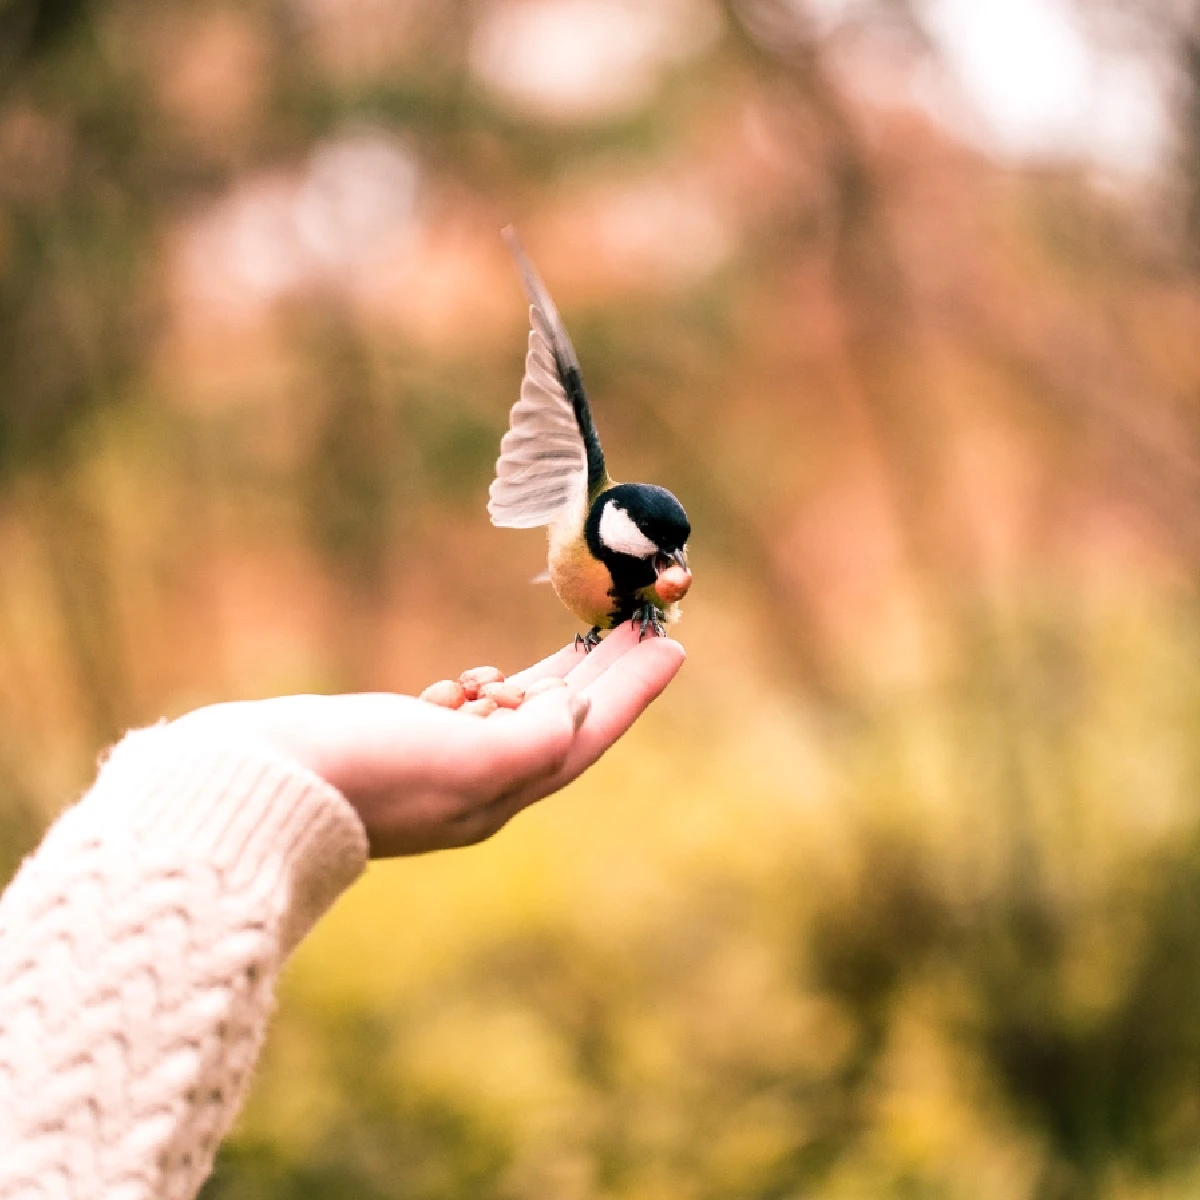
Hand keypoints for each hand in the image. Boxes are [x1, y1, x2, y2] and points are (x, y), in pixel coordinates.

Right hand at [172, 623, 684, 856]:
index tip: (674, 645)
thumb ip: (525, 743)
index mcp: (499, 791)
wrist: (253, 784)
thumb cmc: (356, 771)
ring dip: (556, 676)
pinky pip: (465, 717)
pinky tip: (486, 678)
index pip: (586, 734)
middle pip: (563, 722)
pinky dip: (486, 691)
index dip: (634, 690)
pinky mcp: (401, 746)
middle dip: (607, 674)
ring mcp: (438, 767)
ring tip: (588, 637)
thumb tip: (571, 720)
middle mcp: (478, 785)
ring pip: (517, 716)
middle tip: (644, 625)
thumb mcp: (454, 761)